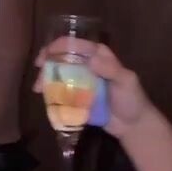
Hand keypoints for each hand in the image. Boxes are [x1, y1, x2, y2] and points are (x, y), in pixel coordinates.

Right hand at [35, 40, 160, 141]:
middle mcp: (87, 65)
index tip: (45, 55)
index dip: (58, 47)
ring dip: (46, 79)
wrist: (133, 125)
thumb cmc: (132, 99)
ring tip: (38, 89)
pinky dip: (51, 94)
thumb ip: (110, 69)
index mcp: (98, 55)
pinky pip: (61, 92)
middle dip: (48, 62)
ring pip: (59, 75)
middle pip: (63, 58)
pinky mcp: (77, 98)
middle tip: (38, 71)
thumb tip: (90, 60)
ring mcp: (81, 82)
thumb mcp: (126, 81)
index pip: (75, 45)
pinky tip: (44, 98)